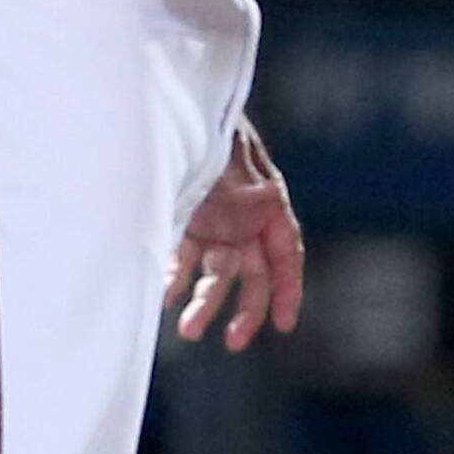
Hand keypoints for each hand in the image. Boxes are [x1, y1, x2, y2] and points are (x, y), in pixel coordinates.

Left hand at [166, 119, 300, 351]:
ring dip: (205, 302)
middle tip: (233, 342)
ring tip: (188, 330)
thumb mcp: (230, 159)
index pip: (287, 255)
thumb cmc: (212, 131)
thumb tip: (263, 200)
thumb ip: (243, 185)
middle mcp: (247, 221)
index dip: (289, 290)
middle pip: (254, 274)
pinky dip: (177, 279)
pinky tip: (164, 296)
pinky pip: (185, 261)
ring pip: (218, 274)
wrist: (175, 112)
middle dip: (245, 310)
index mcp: (269, 205)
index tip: (284, 325)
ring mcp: (218, 224)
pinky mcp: (188, 225)